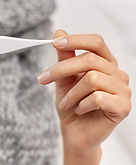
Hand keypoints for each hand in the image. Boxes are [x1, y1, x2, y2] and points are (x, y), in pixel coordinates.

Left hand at [38, 30, 130, 163]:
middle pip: (89, 60)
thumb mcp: (63, 78)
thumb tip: (59, 32)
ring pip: (92, 79)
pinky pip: (98, 98)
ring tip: (66, 102)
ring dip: (72, 92)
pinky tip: (79, 110)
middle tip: (43, 79)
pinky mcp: (123, 107)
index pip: (96, 42)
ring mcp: (123, 90)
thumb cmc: (71, 104)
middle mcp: (117, 73)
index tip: (54, 44)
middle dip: (61, 69)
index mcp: (105, 63)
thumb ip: (64, 56)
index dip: (76, 40)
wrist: (75, 132)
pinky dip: (82, 104)